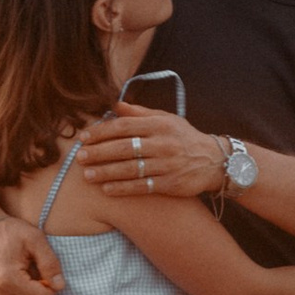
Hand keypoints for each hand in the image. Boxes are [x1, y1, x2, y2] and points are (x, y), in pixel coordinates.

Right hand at [0, 216, 63, 294]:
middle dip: (40, 291)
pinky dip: (16, 292)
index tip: (44, 270)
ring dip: (28, 292)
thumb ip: (50, 263)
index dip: (50, 287)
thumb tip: (59, 286)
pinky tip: (11, 275)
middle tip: (35, 271)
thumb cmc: (9, 231)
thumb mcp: (35, 239)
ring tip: (21, 271)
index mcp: (8, 279)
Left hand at [76, 104, 226, 200]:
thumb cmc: (184, 137)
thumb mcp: (166, 119)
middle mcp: (162, 144)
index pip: (124, 127)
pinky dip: (123, 188)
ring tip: (87, 175)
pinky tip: (107, 189)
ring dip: (106, 172)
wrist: (214, 161)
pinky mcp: (170, 184)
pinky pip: (142, 186)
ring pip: (131, 169)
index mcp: (159, 125)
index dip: (101, 132)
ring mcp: (167, 165)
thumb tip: (115, 105)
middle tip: (80, 157)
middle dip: (99, 153)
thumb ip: (140, 113)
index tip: (84, 137)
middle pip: (124, 148)